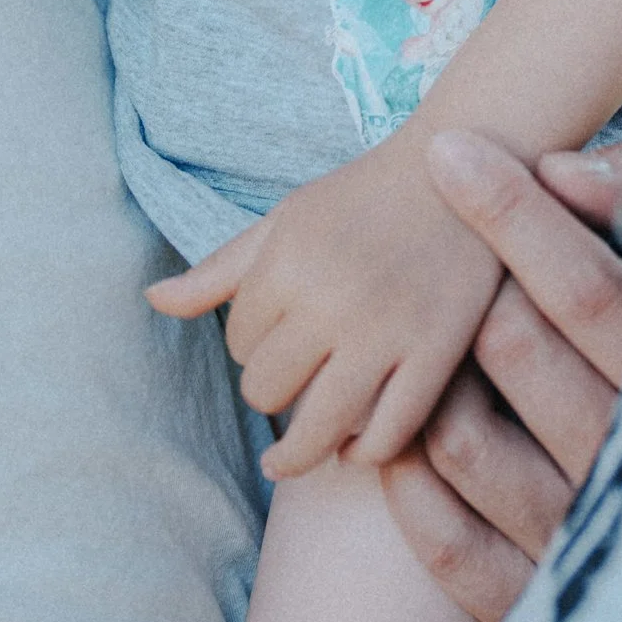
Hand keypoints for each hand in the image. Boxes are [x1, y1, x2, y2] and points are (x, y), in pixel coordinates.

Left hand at [149, 140, 503, 477]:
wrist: (469, 165)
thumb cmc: (367, 196)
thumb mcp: (287, 219)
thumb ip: (220, 269)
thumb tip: (152, 301)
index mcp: (289, 261)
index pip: (240, 343)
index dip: (254, 345)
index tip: (282, 337)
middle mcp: (332, 299)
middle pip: (268, 391)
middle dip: (274, 390)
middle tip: (299, 379)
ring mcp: (388, 330)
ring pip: (318, 430)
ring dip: (301, 451)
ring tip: (297, 456)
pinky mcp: (439, 353)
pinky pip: (389, 436)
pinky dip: (366, 453)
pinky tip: (357, 446)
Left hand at [382, 136, 621, 621]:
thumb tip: (566, 170)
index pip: (588, 287)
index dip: (513, 214)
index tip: (449, 153)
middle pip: (514, 349)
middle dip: (473, 293)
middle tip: (457, 269)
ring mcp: (586, 547)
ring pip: (460, 435)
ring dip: (431, 380)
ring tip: (433, 350)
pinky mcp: (537, 610)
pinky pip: (443, 537)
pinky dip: (411, 475)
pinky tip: (411, 434)